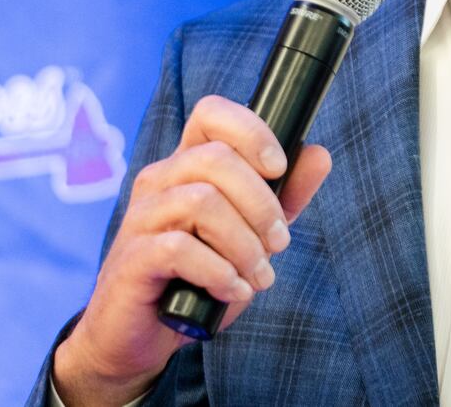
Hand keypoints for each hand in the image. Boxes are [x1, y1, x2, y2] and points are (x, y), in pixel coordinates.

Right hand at [52, 95, 332, 406]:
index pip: (211, 113)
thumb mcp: (251, 234)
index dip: (251, 131)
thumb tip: (319, 154)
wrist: (142, 337)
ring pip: (201, 201)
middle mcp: (159, 181)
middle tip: (278, 243)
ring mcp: (141, 217)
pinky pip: (178, 248)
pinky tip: (231, 290)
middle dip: (261, 202)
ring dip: (244, 243)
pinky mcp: (131, 258)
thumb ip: (284, 196)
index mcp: (187, 165)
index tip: (278, 168)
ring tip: (258, 276)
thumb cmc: (197, 278)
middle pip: (214, 158)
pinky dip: (218, 271)